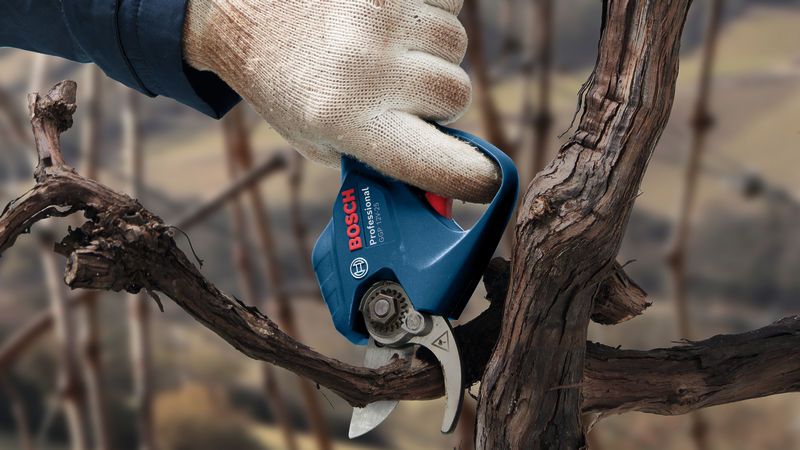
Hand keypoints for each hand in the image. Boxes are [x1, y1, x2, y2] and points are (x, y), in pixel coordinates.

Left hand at [183, 0, 498, 202]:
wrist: (252, 14)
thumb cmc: (293, 87)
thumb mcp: (324, 141)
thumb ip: (385, 160)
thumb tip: (449, 190)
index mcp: (347, 121)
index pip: (438, 164)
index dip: (473, 180)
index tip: (487, 183)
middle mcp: (367, 70)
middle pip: (456, 95)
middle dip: (437, 99)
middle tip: (398, 91)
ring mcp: (381, 20)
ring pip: (456, 47)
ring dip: (433, 53)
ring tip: (388, 50)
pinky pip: (449, 3)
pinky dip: (433, 11)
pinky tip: (393, 21)